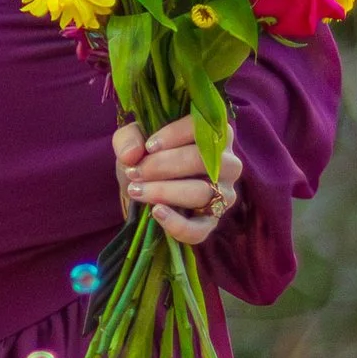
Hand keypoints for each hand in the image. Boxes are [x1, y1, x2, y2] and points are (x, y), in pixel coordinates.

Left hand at [112, 113, 240, 244]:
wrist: (141, 190)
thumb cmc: (144, 158)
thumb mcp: (132, 141)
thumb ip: (128, 139)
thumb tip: (132, 154)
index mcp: (214, 134)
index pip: (203, 128)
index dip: (174, 135)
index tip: (148, 146)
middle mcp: (228, 163)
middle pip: (202, 160)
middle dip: (163, 166)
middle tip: (135, 172)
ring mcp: (224, 195)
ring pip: (202, 192)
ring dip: (164, 191)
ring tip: (136, 191)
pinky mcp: (212, 222)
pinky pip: (200, 229)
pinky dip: (177, 224)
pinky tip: (157, 212)